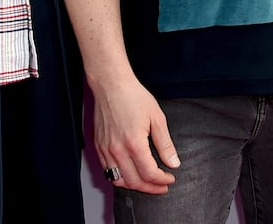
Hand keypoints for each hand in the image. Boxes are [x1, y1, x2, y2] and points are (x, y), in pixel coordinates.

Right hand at [91, 72, 180, 193]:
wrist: (111, 85)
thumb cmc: (134, 97)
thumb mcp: (157, 118)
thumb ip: (165, 144)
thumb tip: (173, 163)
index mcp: (134, 143)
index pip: (149, 173)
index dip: (162, 180)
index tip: (170, 178)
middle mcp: (117, 150)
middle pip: (134, 181)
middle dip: (151, 188)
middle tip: (162, 186)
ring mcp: (106, 150)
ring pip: (119, 180)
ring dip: (135, 186)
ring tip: (148, 184)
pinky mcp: (99, 147)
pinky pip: (108, 171)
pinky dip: (120, 178)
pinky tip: (130, 174)